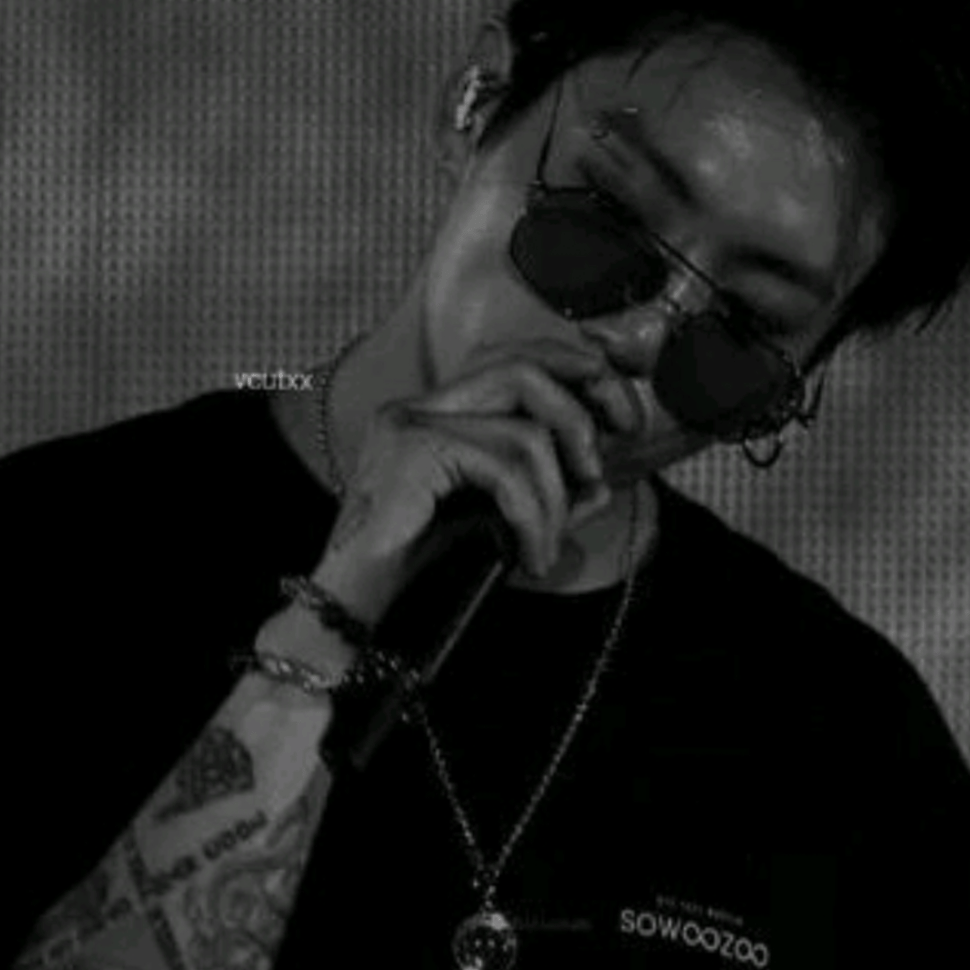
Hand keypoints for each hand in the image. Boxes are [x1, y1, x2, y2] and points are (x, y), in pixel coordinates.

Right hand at [313, 338, 620, 620]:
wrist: (349, 612)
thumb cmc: (416, 571)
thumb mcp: (493, 522)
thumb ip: (542, 496)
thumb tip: (601, 483)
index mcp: (435, 409)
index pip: (515, 357)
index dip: (576, 372)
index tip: (620, 417)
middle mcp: (419, 404)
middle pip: (524, 365)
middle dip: (581, 411)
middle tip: (601, 469)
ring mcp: (410, 422)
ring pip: (525, 429)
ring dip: (556, 494)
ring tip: (549, 545)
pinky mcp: (413, 451)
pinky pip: (506, 469)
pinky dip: (534, 518)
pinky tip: (531, 559)